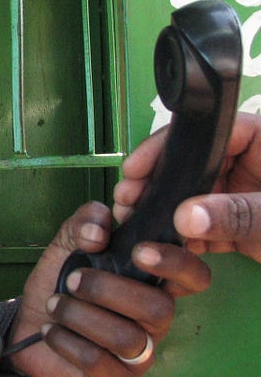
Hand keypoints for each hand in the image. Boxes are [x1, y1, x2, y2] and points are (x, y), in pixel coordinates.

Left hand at [8, 202, 210, 376]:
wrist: (26, 321)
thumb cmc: (59, 280)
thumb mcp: (68, 240)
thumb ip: (85, 221)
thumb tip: (100, 230)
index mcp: (152, 282)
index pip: (193, 276)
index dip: (176, 264)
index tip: (138, 250)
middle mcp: (155, 320)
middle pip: (159, 309)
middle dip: (107, 290)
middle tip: (72, 280)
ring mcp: (139, 355)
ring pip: (127, 339)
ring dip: (80, 315)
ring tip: (55, 304)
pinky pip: (98, 364)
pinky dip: (66, 341)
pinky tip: (51, 330)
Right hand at [114, 112, 260, 262]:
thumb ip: (236, 213)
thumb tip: (187, 216)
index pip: (209, 134)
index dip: (167, 146)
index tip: (137, 167)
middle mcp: (248, 165)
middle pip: (192, 165)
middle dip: (156, 181)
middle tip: (127, 196)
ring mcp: (241, 195)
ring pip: (192, 195)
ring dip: (163, 209)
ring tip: (133, 218)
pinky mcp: (239, 224)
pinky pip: (203, 225)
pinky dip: (182, 236)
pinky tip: (162, 243)